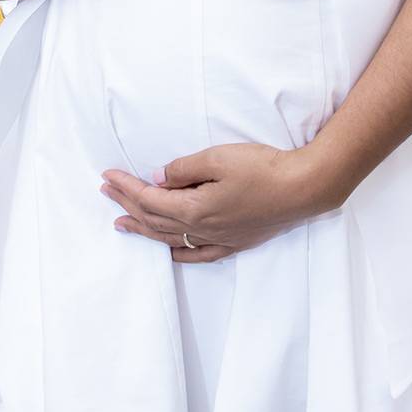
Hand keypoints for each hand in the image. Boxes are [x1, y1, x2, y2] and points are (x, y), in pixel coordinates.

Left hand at [101, 142, 339, 262]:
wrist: (304, 188)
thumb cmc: (264, 168)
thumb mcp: (218, 157)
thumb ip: (183, 168)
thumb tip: (157, 178)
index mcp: (194, 208)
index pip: (149, 199)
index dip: (126, 187)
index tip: (108, 175)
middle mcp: (202, 229)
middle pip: (154, 219)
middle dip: (127, 204)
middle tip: (106, 193)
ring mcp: (219, 238)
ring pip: (171, 237)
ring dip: (143, 229)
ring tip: (122, 223)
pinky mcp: (235, 241)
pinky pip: (199, 253)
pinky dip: (178, 252)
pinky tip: (168, 252)